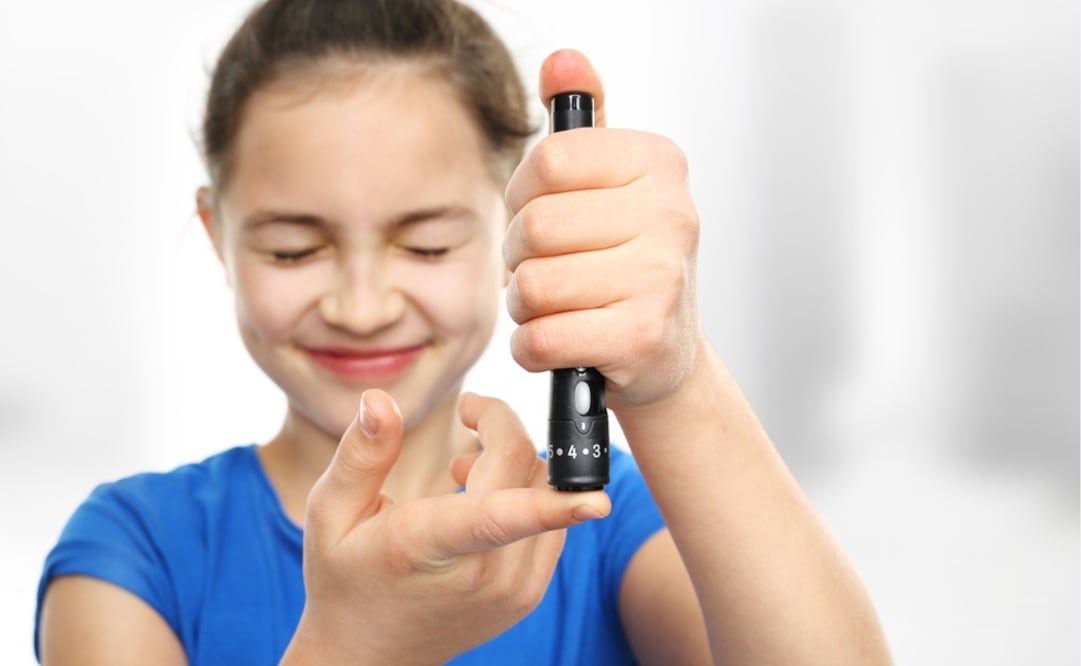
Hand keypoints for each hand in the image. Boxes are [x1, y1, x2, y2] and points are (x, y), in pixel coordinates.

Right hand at [282, 389, 609, 664]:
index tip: (597, 499)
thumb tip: (378, 399)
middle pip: (529, 474)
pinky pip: (551, 523)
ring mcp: (513, 590)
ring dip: (517, 463)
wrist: (368, 655)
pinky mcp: (528, 594)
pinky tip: (482, 496)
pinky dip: (528, 496)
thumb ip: (361, 454)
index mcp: (430, 548)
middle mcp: (484, 575)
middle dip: (504, 428)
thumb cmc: (344, 576)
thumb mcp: (331, 513)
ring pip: (547, 493)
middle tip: (468, 415)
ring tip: (463, 467)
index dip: (554, 505)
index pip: (500, 518)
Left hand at [504, 49, 701, 410]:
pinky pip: (541, 339)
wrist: (666, 354)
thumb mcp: (609, 185)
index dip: (523, 196)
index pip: (546, 161)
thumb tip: (563, 62)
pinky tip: (559, 342)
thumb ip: (581, 121)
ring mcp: (661, 278)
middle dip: (518, 258)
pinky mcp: (643, 338)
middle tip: (546, 271)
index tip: (543, 217)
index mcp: (659, 163)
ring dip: (524, 307)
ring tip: (555, 308)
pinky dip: (532, 348)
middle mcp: (672, 214)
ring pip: (531, 286)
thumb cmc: (624, 263)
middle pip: (532, 226)